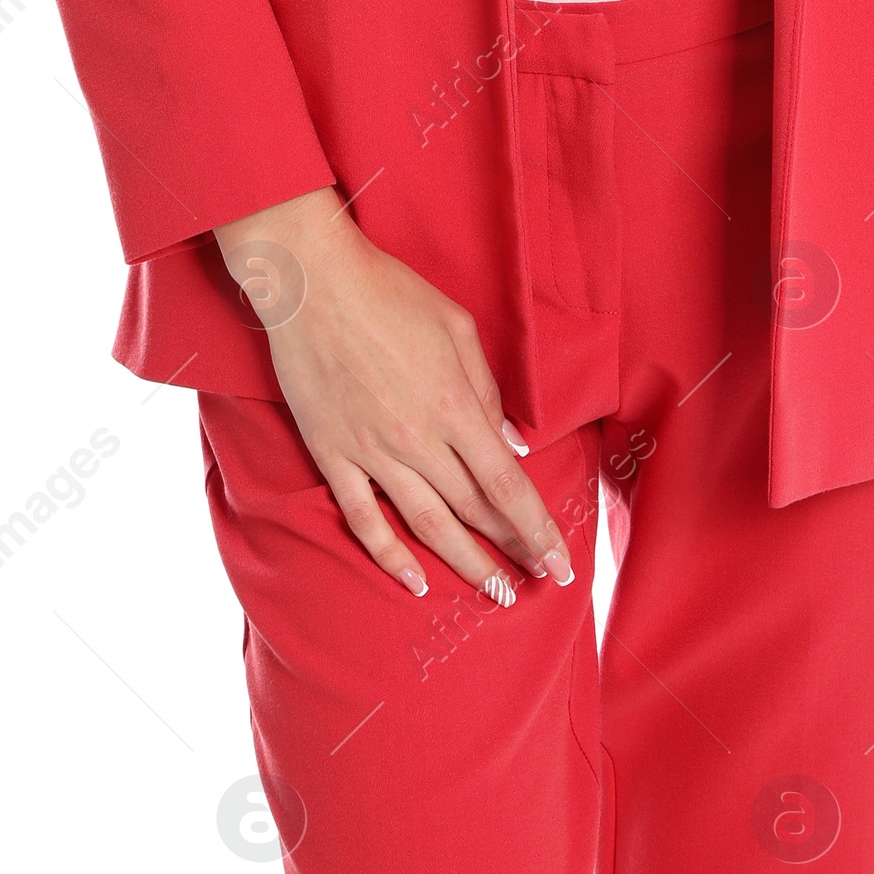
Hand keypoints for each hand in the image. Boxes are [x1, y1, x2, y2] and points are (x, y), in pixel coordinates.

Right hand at [213, 188, 574, 604]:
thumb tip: (512, 442)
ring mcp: (372, 451)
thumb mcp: (456, 326)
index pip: (507, 485)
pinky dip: (389, 554)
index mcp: (454, 404)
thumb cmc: (390, 293)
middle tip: (539, 580)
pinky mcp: (333, 454)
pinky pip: (364, 518)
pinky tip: (413, 581)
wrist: (313, 281)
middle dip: (512, 549)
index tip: (560, 560)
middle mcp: (418, 438)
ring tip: (495, 593)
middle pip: (474, 509)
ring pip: (427, 524)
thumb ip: (486, 388)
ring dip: (465, 564)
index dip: (537, 529)